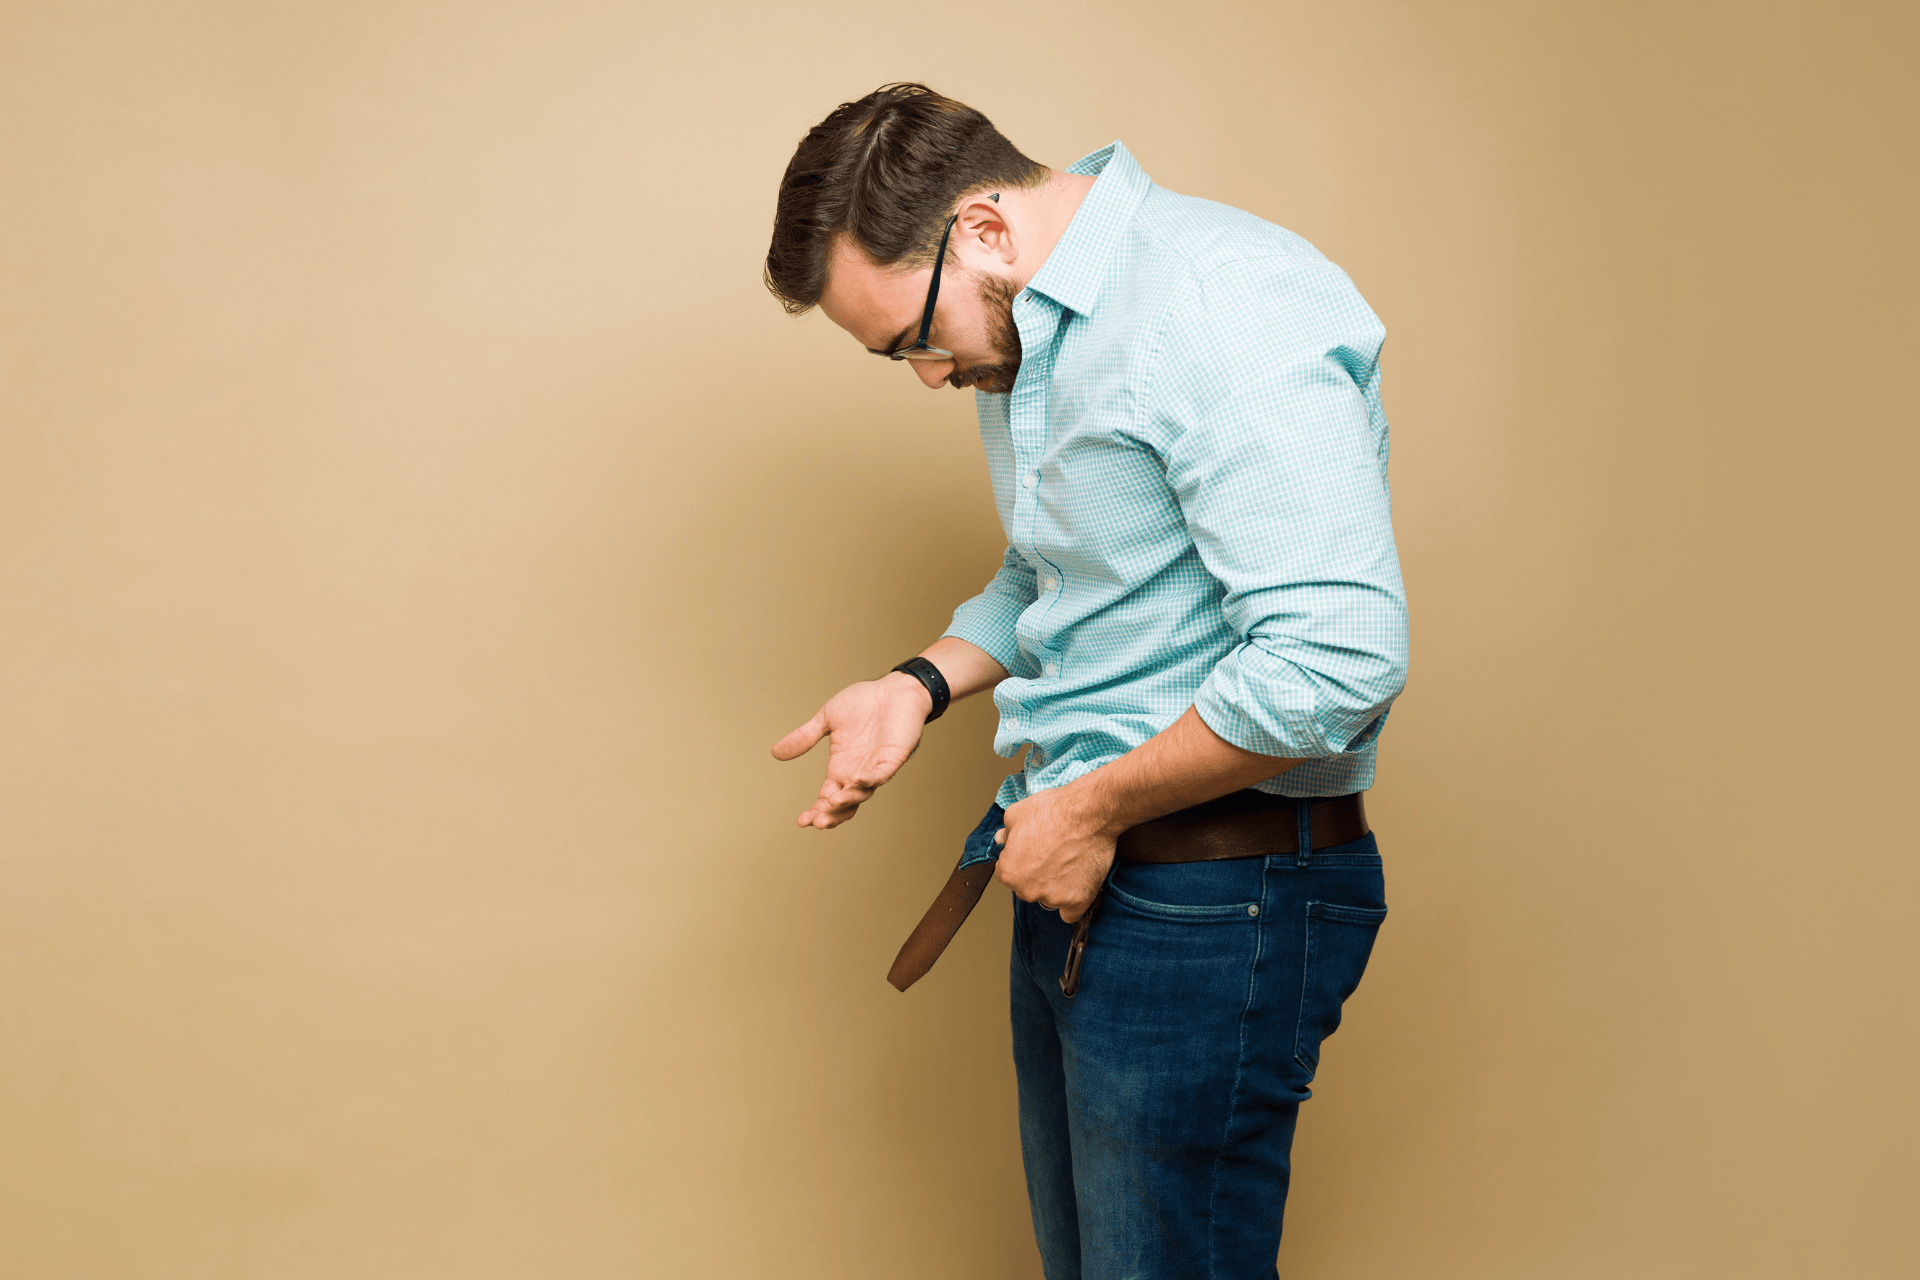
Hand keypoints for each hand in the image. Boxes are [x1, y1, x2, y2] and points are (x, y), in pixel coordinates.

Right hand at [771, 673, 932, 828]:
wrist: (893, 689)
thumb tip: (775, 753)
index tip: (801, 821)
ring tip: (832, 803)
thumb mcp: (827, 719)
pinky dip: (871, 779)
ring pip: (863, 792)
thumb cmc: (864, 703)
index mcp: (841, 767)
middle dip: (831, 815)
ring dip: (848, 800)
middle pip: (844, 804)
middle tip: (816, 822)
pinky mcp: (894, 756)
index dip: (816, 811)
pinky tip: (856, 780)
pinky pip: (882, 773)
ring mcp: (877, 766)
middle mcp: (858, 772)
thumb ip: (805, 737)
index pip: (827, 798)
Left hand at [992, 781, 1121, 922]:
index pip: (1008, 873)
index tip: (1034, 852)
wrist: (1089, 813)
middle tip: (1053, 854)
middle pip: (1027, 888)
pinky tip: (1076, 886)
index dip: (1020, 861)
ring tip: (1069, 862)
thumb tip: (1002, 838)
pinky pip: (1070, 913)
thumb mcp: (1016, 813)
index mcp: (1009, 872)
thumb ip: (1006, 832)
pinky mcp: (1077, 902)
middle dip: (1037, 875)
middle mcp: (1027, 890)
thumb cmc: (1053, 811)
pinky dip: (1073, 903)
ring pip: (1048, 899)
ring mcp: (1052, 898)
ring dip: (1055, 888)